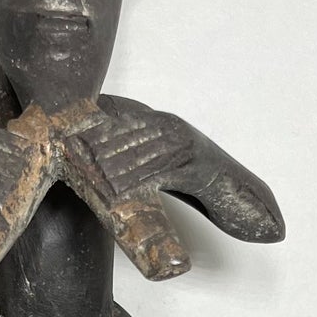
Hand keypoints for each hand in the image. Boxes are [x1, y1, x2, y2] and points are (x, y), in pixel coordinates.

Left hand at [64, 108, 195, 203]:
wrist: (236, 187)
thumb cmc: (198, 174)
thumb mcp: (168, 154)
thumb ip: (144, 148)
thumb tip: (109, 155)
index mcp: (168, 122)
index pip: (129, 122)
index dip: (103, 132)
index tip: (80, 140)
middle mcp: (178, 131)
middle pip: (134, 139)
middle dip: (105, 151)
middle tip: (82, 161)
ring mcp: (188, 151)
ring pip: (146, 158)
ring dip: (118, 170)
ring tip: (97, 179)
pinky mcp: (195, 173)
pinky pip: (161, 178)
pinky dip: (139, 186)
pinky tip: (123, 194)